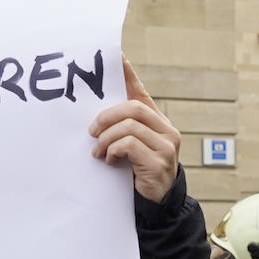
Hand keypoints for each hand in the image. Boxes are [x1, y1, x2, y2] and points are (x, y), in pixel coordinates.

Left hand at [89, 57, 180, 203]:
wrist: (155, 202)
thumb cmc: (138, 171)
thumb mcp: (130, 146)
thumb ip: (122, 128)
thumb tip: (97, 112)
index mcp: (158, 121)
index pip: (141, 92)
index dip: (128, 75)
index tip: (116, 56)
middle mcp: (166, 130)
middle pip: (133, 108)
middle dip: (107, 117)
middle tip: (91, 132)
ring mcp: (166, 146)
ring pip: (129, 127)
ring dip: (107, 139)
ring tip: (98, 152)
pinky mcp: (159, 162)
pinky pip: (130, 145)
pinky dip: (114, 151)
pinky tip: (110, 160)